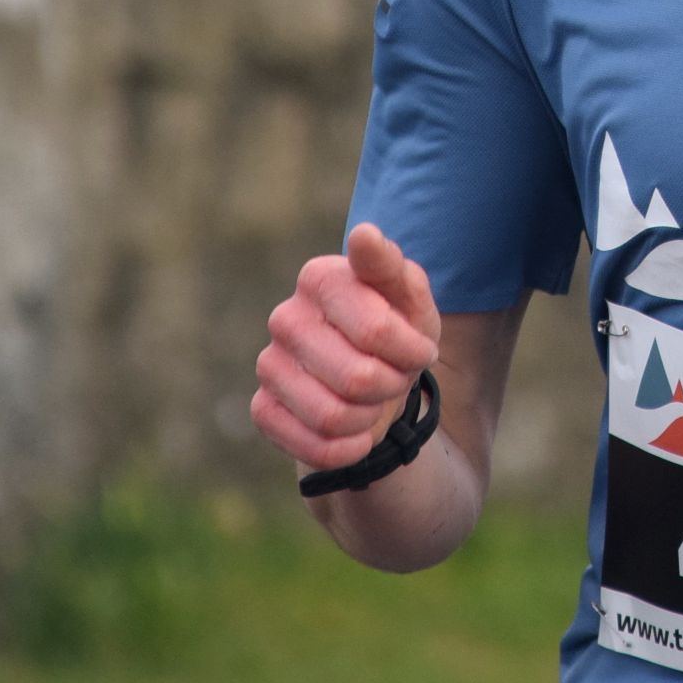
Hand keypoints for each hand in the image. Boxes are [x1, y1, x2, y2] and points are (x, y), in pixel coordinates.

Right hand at [251, 221, 443, 471]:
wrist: (375, 379)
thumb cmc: (397, 329)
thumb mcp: (410, 298)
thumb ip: (391, 266)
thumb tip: (364, 234)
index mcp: (320, 278)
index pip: (376, 330)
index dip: (410, 351)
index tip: (420, 350)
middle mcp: (285, 318)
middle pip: (357, 379)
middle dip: (392, 386)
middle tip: (396, 377)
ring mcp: (269, 364)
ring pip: (332, 416)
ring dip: (370, 417)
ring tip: (374, 400)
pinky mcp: (263, 407)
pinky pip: (311, 445)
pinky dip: (347, 448)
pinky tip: (356, 432)